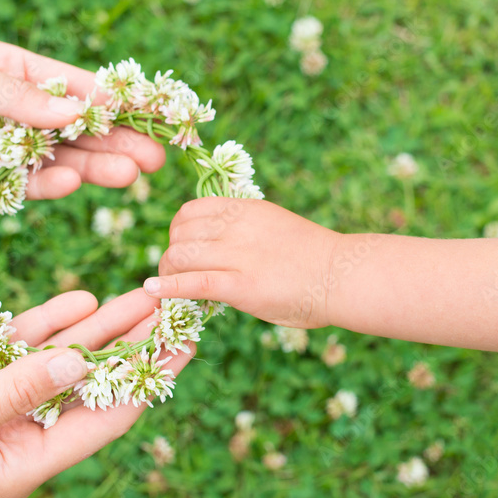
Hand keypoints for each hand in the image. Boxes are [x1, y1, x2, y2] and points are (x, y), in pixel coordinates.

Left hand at [0, 37, 164, 199]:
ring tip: (127, 175)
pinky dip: (44, 187)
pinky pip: (17, 187)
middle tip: (154, 159)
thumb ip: (13, 98)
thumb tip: (76, 112)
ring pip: (53, 160)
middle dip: (114, 142)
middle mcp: (6, 109)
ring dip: (90, 167)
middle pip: (72, 129)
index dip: (116, 100)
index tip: (157, 114)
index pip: (72, 85)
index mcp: (7, 69)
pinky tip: (69, 183)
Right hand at [0, 289, 193, 497]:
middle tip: (177, 306)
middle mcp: (18, 432)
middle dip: (135, 346)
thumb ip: (13, 391)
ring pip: (61, 356)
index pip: (105, 417)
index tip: (187, 345)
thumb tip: (81, 363)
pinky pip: (18, 341)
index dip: (150, 380)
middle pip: (93, 382)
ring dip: (100, 327)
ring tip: (144, 293)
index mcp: (23, 462)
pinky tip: (83, 298)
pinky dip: (48, 320)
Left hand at [143, 198, 340, 327]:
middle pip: (179, 233)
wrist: (343, 276)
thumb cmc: (313, 256)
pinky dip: (168, 286)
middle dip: (171, 254)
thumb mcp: (272, 225)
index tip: (182, 248)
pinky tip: (154, 289)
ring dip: (168, 272)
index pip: (189, 211)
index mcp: (245, 208)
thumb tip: (212, 238)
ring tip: (169, 286)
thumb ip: (242, 227)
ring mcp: (238, 256)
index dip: (177, 231)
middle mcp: (237, 227)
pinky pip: (193, 282)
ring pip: (180, 255)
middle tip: (176, 272)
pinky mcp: (241, 286)